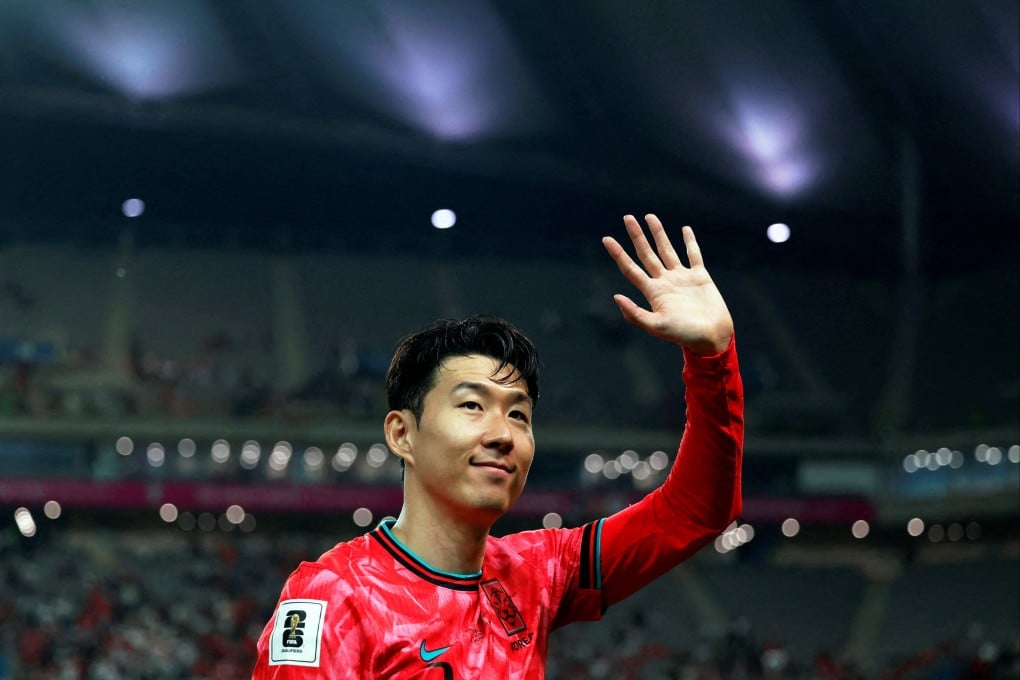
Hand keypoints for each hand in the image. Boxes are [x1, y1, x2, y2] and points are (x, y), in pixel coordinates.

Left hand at [602, 214, 733, 354]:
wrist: (712, 337)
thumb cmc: (684, 335)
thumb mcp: (656, 326)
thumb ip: (635, 313)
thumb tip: (616, 296)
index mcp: (653, 292)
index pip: (630, 268)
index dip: (618, 254)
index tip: (606, 239)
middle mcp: (664, 282)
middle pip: (646, 253)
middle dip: (636, 236)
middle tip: (627, 218)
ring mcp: (681, 278)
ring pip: (667, 250)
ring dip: (658, 233)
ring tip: (649, 217)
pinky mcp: (699, 276)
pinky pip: (693, 254)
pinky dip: (689, 241)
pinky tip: (684, 229)